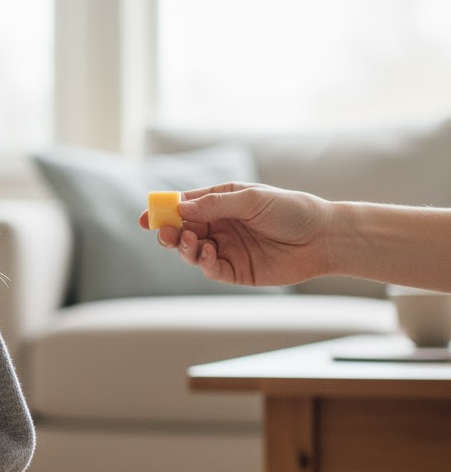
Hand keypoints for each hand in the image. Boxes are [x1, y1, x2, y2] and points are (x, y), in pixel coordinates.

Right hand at [139, 183, 334, 286]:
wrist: (324, 238)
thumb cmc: (292, 210)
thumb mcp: (251, 199)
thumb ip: (215, 204)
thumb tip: (180, 208)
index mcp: (222, 203)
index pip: (186, 206)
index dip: (165, 211)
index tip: (147, 216)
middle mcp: (221, 226)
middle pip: (184, 230)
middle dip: (170, 232)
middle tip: (163, 233)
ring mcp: (227, 249)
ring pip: (193, 251)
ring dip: (184, 247)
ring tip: (188, 242)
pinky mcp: (235, 271)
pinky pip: (211, 269)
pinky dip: (204, 262)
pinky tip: (209, 253)